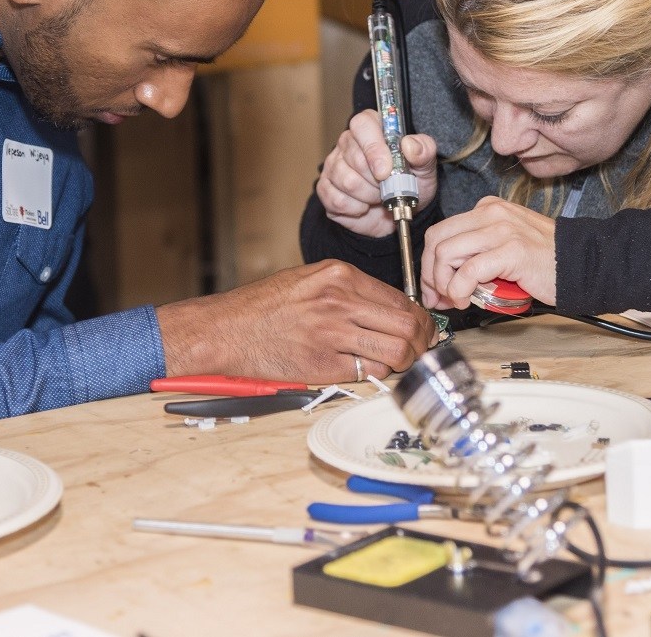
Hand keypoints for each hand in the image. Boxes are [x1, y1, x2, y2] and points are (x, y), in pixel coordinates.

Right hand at [157, 260, 435, 381]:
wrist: (227, 329)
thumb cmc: (264, 306)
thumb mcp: (310, 279)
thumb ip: (350, 290)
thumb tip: (391, 309)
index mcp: (339, 275)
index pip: (400, 299)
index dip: (420, 319)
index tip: (424, 329)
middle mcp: (339, 300)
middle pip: (406, 325)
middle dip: (421, 342)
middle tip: (421, 350)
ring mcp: (332, 334)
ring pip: (396, 352)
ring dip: (405, 362)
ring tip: (399, 363)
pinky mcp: (322, 364)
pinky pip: (368, 372)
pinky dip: (376, 374)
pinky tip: (368, 369)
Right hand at [317, 109, 438, 237]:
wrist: (399, 213)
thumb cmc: (410, 184)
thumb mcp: (425, 167)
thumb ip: (424, 151)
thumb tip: (410, 145)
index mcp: (371, 128)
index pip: (363, 124)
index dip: (374, 147)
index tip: (386, 169)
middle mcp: (348, 143)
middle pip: (355, 158)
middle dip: (378, 180)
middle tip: (389, 186)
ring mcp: (333, 165)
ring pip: (347, 181)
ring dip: (369, 195)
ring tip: (379, 196)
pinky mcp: (325, 188)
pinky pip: (337, 200)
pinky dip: (357, 209)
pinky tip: (365, 206)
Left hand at [421, 196, 555, 309]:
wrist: (583, 263)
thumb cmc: (545, 259)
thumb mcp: (504, 245)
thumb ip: (475, 254)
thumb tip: (444, 282)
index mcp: (487, 209)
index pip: (441, 231)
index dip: (429, 262)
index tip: (433, 286)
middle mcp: (491, 213)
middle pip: (437, 240)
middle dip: (430, 273)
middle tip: (438, 297)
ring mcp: (501, 230)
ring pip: (447, 254)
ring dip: (443, 284)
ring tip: (456, 299)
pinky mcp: (511, 251)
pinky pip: (469, 271)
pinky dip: (459, 289)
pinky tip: (466, 300)